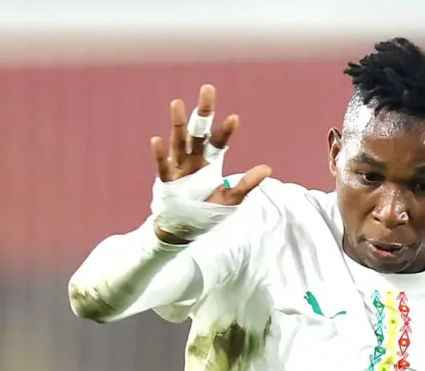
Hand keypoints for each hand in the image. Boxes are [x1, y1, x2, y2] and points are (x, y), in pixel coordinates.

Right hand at [151, 84, 270, 243]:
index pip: (220, 142)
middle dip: (204, 112)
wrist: (182, 228)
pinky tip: (156, 140)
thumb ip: (246, 184)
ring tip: (177, 103)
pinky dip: (159, 154)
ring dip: (178, 124)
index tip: (235, 118)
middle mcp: (194, 160)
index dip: (226, 131)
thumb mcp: (231, 199)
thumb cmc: (206, 209)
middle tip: (208, 89)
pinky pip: (162, 166)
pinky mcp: (165, 181)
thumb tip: (267, 168)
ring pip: (178, 142)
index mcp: (210, 162)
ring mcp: (178, 168)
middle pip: (199, 131)